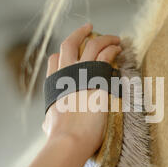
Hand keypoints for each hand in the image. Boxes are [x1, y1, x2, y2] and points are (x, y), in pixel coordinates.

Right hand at [42, 23, 121, 158]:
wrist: (70, 138)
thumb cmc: (59, 136)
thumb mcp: (49, 123)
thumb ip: (50, 118)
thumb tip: (48, 123)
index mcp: (53, 84)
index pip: (54, 59)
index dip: (63, 53)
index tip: (74, 51)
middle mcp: (65, 74)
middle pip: (69, 44)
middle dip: (80, 33)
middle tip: (89, 28)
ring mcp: (81, 74)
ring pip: (92, 44)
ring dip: (104, 38)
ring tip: (115, 39)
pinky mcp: (98, 78)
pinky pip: (106, 55)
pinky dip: (112, 48)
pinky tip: (119, 49)